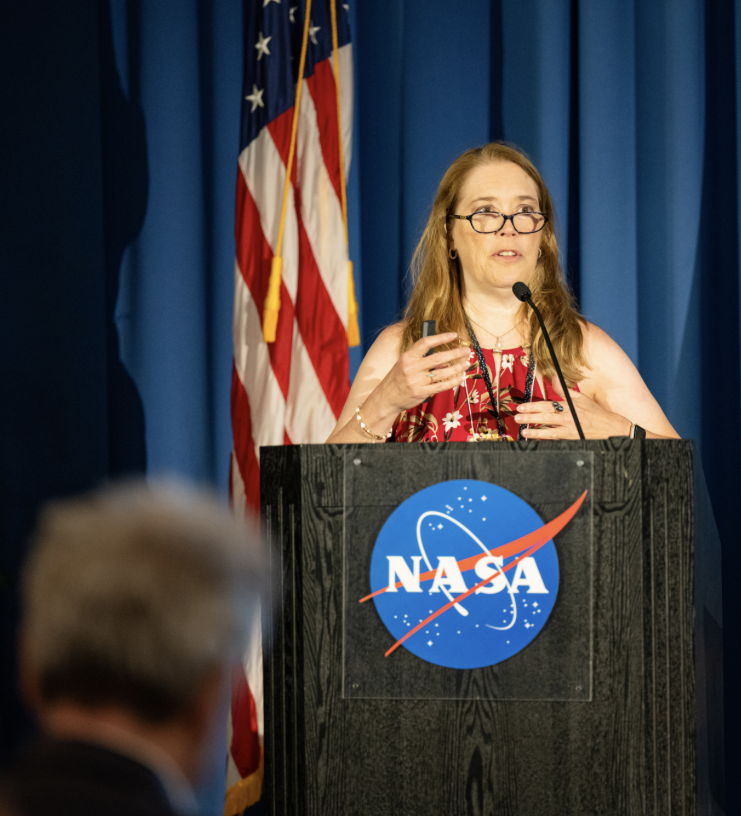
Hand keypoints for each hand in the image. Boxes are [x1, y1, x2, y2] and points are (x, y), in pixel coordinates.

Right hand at [375, 332, 470, 413]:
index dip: (441, 338)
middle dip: (455, 353)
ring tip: (466, 364)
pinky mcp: (421, 392)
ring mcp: (417, 381)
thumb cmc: (397, 379)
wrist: (386, 398)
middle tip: (466, 351)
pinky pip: (441, 386)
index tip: (453, 335)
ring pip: (442, 373)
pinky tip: (461, 378)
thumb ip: (423, 361)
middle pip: (438, 358)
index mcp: (407, 357)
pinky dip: (453, 382)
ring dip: (457, 368)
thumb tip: (444, 361)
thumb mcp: (405, 365)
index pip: (426, 343)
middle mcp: (412, 367)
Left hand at [513, 377, 631, 439]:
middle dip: (530, 418)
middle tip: (517, 418)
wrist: (609, 427)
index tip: (521, 407)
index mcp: (569, 406)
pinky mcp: (572, 439)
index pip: (547, 405)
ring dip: (535, 431)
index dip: (533, 406)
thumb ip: (564, 389)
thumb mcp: (580, 398)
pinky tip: (536, 440)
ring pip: (549, 431)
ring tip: (523, 432)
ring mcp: (570, 430)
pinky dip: (545, 440)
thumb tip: (554, 377)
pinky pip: (556, 440)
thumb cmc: (594, 412)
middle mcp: (568, 418)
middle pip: (545, 417)